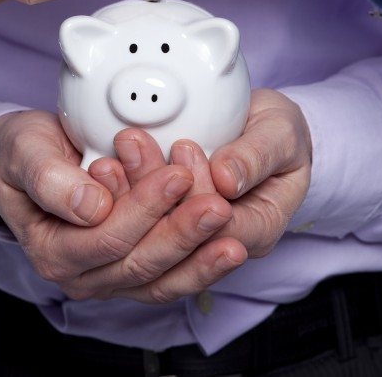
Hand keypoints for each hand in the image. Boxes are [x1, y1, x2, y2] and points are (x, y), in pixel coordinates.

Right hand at [0, 112, 244, 303]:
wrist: (26, 163)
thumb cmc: (24, 155)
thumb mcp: (25, 153)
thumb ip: (50, 179)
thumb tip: (90, 206)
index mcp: (53, 250)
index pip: (106, 237)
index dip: (144, 209)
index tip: (176, 176)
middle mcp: (82, 275)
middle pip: (140, 263)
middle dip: (182, 235)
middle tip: (216, 205)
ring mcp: (111, 277)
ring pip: (161, 279)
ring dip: (200, 258)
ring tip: (232, 235)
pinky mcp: (135, 271)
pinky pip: (172, 277)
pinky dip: (201, 263)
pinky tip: (229, 245)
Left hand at [95, 89, 311, 259]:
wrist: (261, 137)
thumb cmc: (276, 136)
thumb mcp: (280, 134)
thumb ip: (258, 155)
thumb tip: (227, 178)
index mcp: (257, 230)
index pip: (221, 229)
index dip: (197, 192)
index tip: (181, 147)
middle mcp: (219, 247)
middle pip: (176, 244)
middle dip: (150, 195)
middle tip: (134, 144)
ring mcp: (186, 248)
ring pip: (145, 247)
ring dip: (124, 200)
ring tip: (111, 157)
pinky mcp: (157, 235)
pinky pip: (130, 237)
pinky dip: (114, 203)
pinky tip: (100, 171)